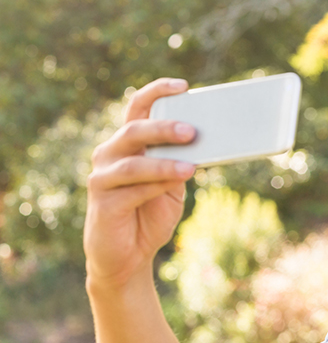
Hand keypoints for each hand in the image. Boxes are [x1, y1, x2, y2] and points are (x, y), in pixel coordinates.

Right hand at [84, 78, 196, 289]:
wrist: (128, 257)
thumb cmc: (150, 215)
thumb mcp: (172, 185)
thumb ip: (181, 162)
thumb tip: (209, 142)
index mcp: (127, 144)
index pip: (137, 108)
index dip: (157, 92)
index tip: (182, 85)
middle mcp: (110, 154)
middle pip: (135, 130)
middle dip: (164, 127)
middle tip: (192, 131)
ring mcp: (103, 177)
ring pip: (134, 161)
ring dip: (164, 162)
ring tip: (191, 165)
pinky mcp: (104, 202)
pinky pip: (133, 189)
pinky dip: (157, 184)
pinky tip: (178, 181)